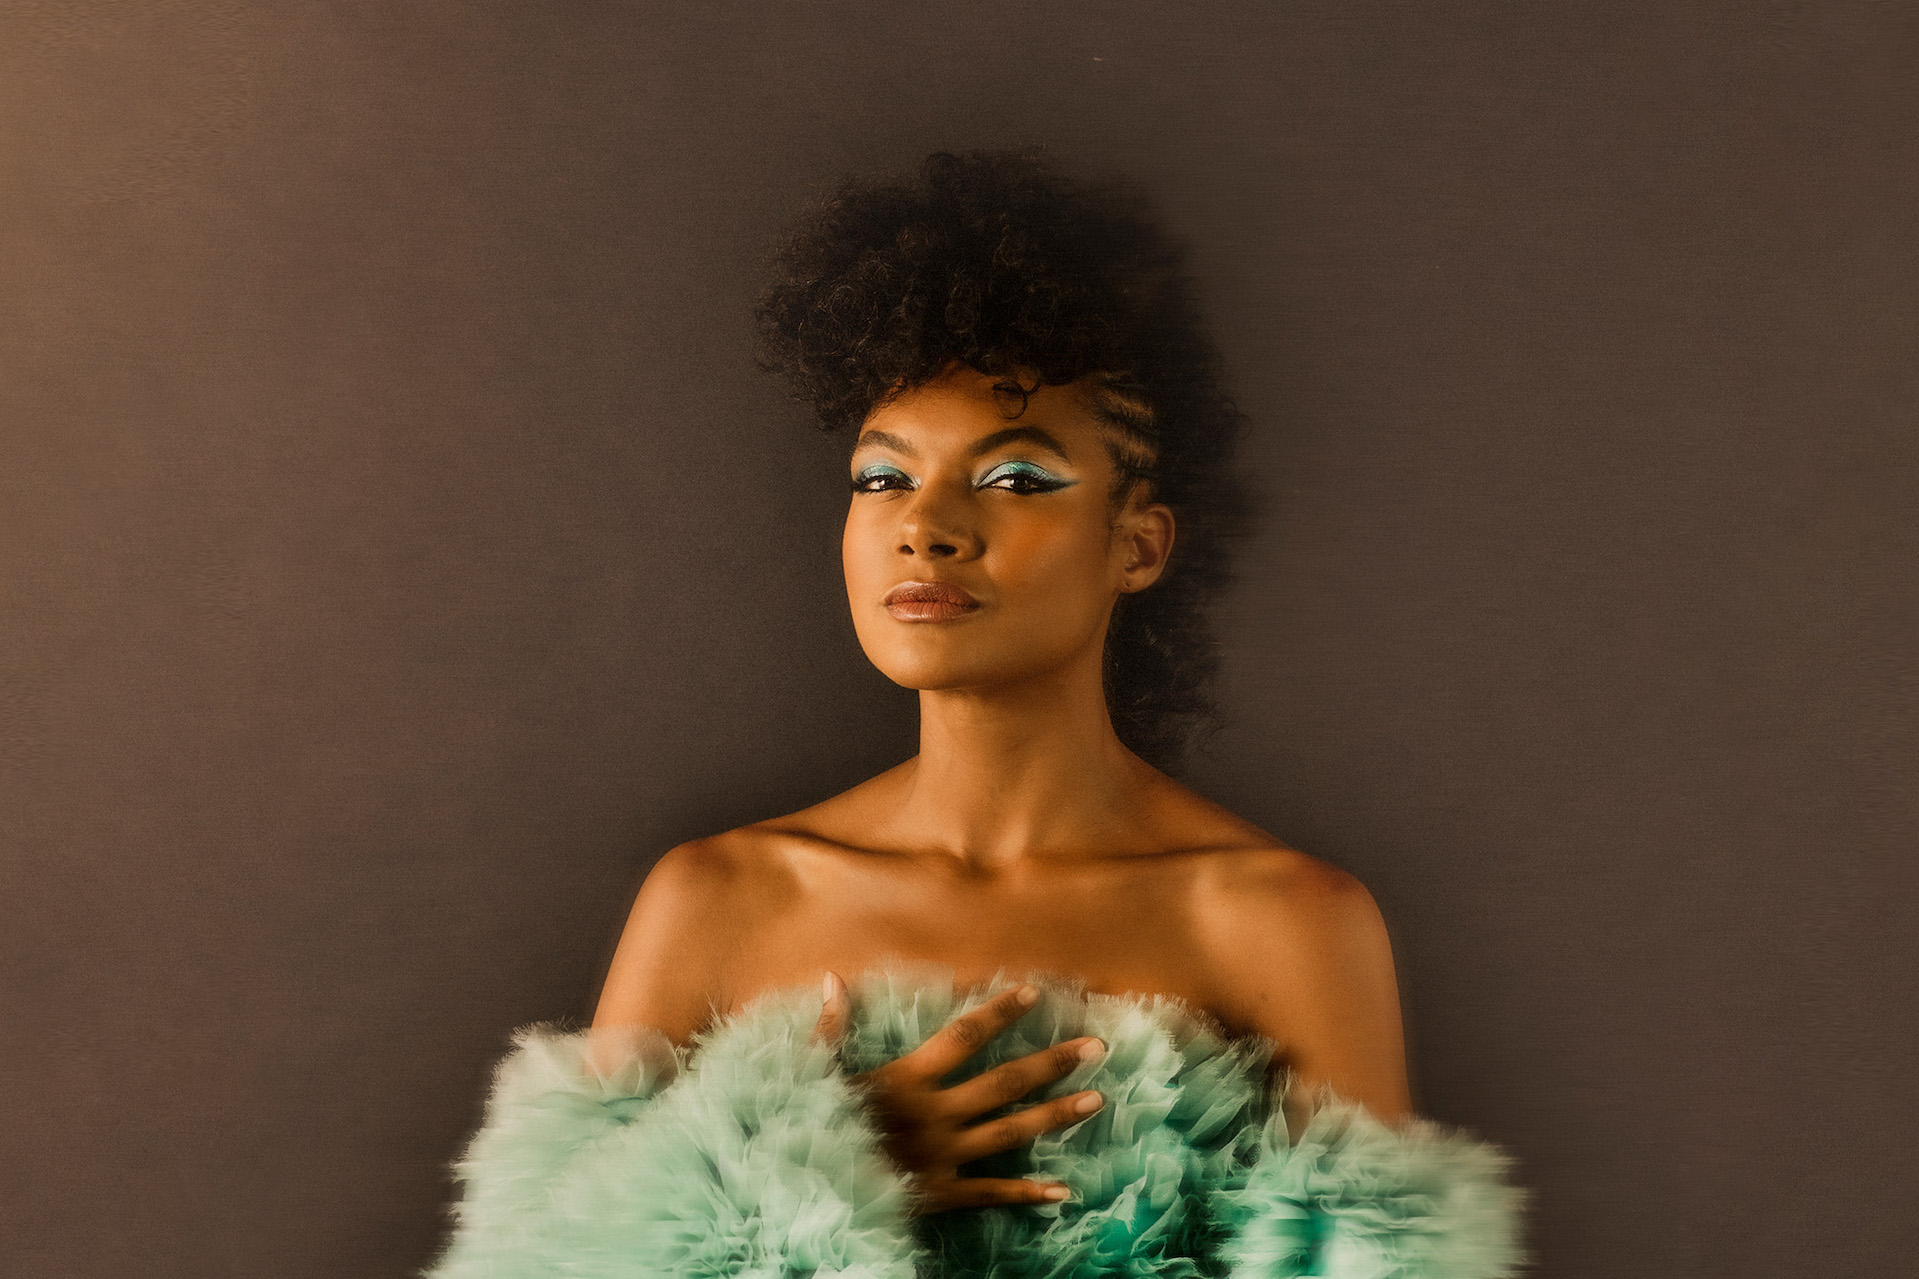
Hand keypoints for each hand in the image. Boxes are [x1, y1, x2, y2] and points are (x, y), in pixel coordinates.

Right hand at [812, 970, 1105, 1214]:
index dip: (999, 1012)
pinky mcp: (940, 1194)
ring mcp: (942, 1155)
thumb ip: (830, 1028)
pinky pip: (991, 1194)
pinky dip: (1027, 1193)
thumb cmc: (804, 1128)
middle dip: (1053, 1063)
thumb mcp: (812, 1074)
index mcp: (906, 1080)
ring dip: (1056, 1116)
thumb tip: (832, 978)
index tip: (1035, 992)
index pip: (963, 1036)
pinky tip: (1063, 1190)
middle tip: (1097, 1046)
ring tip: (1098, 1100)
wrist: (803, 1192)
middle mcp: (934, 1114)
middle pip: (1005, 1083)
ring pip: (1010, 1133)